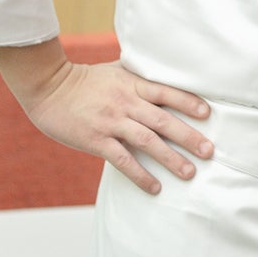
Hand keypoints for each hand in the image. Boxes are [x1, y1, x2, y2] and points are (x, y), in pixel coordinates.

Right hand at [0, 38, 213, 194]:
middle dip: (188, 136)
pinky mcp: (96, 140)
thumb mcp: (116, 69)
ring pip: (147, 142)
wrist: (48, 87)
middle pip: (163, 120)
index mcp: (132, 83)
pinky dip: (140, 175)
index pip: (166, 92)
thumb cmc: (84, 78)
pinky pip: (122, 160)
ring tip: (189, 173)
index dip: (188, 102)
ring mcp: (111, 122)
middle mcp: (125, 102)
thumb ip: (139, 74)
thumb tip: (164, 71)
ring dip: (170, 159)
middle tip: (209, 152)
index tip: (208, 114)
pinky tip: (155, 188)